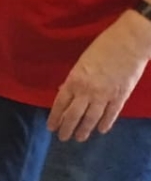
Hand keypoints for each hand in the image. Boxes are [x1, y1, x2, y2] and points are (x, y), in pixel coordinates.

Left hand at [47, 9, 150, 141]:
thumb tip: (64, 90)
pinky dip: (105, 123)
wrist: (130, 42)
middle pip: (73, 115)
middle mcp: (87, 91)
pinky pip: (111, 114)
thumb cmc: (104, 46)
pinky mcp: (121, 96)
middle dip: (67, 128)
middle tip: (63, 138)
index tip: (51, 127)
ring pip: (91, 118)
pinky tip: (101, 130)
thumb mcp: (81, 61)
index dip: (55, 118)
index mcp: (74, 80)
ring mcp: (104, 95)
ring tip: (79, 138)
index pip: (60, 104)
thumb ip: (73, 78)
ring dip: (84, 130)